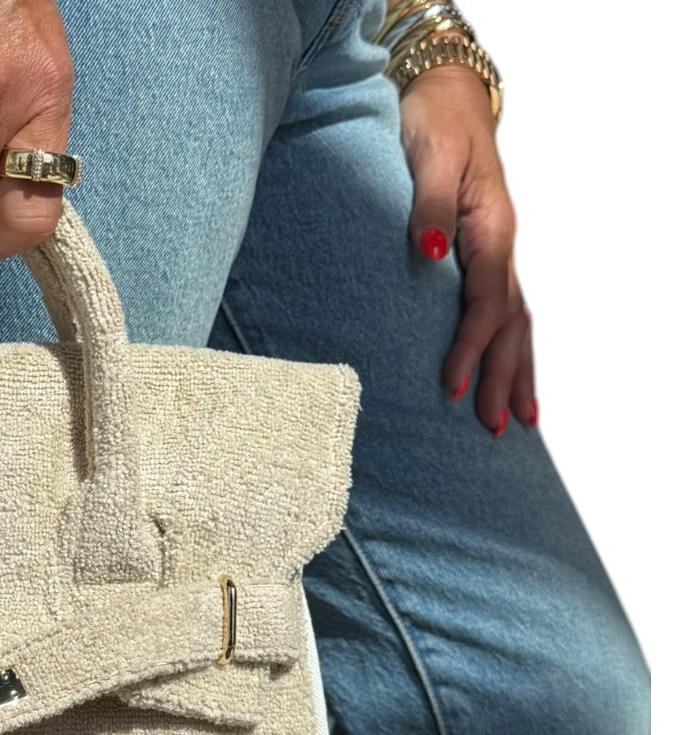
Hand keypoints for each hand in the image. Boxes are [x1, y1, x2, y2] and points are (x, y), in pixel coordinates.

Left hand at [399, 58, 536, 434]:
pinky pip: (504, 312)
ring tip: (515, 420)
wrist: (446, 100)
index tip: (450, 388)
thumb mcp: (427, 158)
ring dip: (515, 372)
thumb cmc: (432, 126)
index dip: (469, 348)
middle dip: (502, 377)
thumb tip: (432, 249)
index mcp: (489, 230)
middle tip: (492, 427)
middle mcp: (500, 247)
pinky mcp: (484, 257)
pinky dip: (508, 348)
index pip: (485, 304)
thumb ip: (425, 206)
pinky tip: (505, 377)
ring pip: (516, 323)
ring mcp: (496, 254)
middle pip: (509, 324)